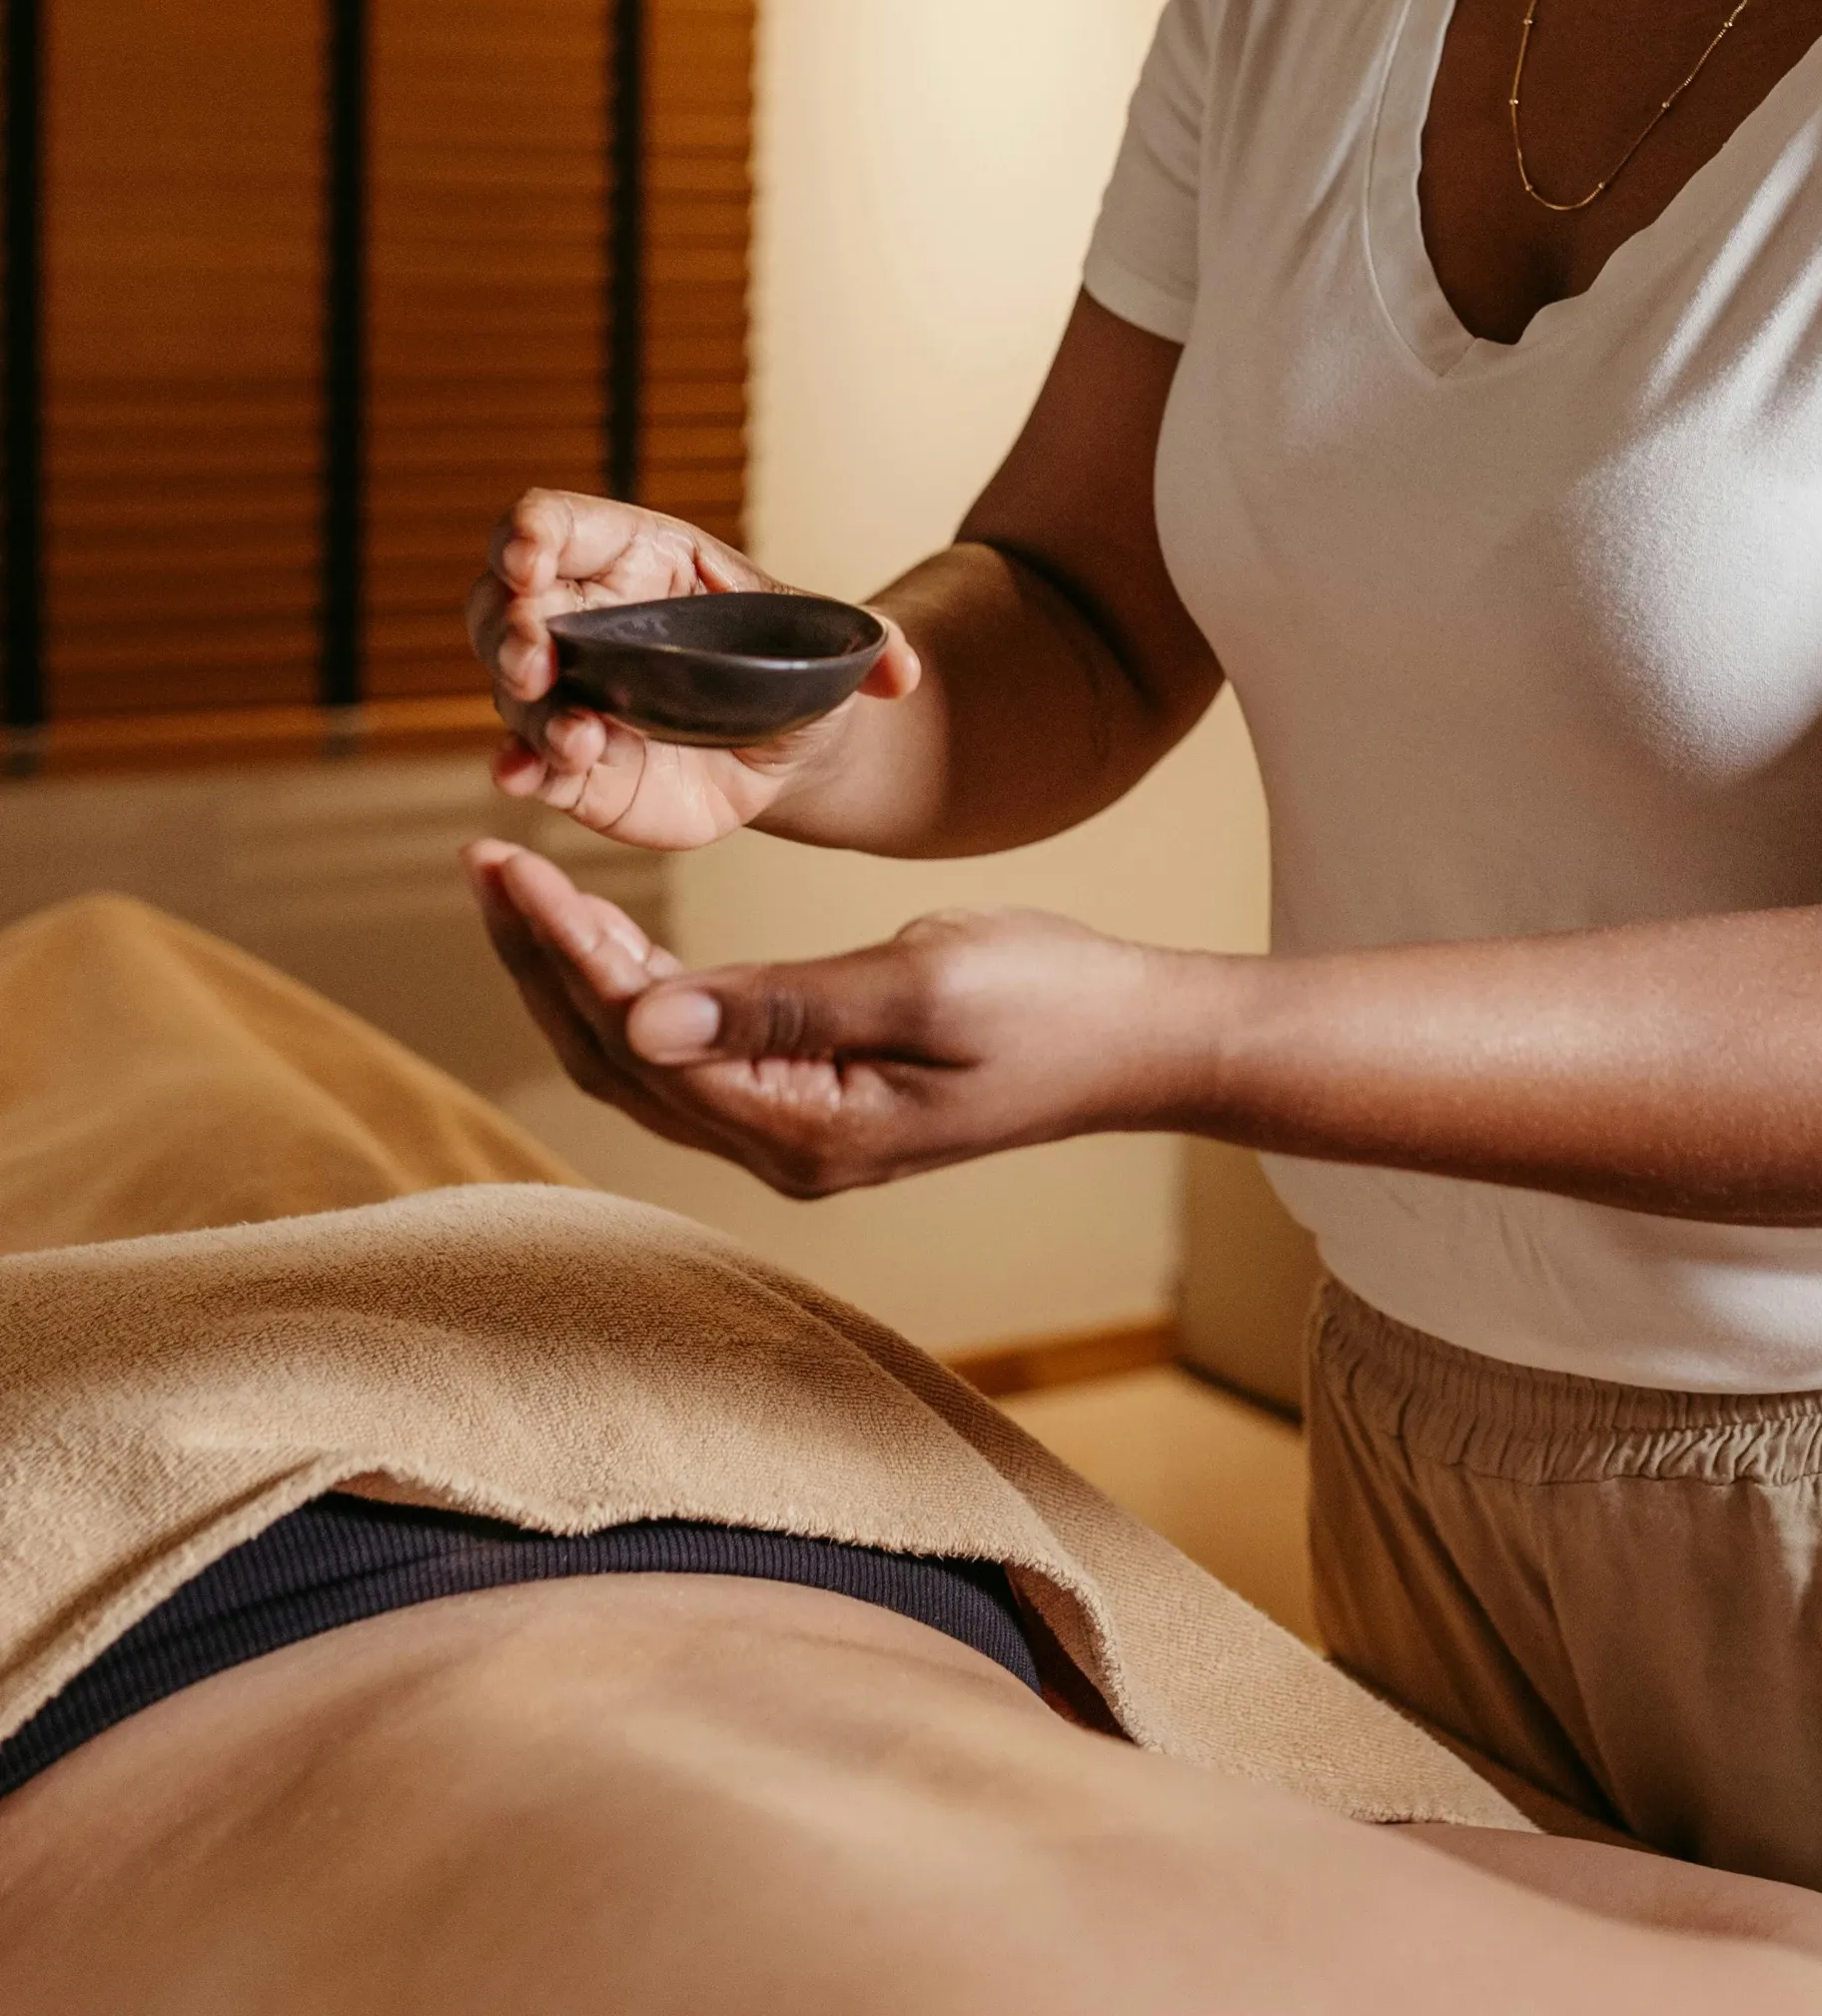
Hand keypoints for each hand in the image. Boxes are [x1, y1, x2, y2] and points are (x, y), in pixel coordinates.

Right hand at [465, 490, 920, 850]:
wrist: (791, 746)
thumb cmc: (796, 666)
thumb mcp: (836, 642)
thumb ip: (871, 650)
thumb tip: (903, 672)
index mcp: (636, 557)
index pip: (558, 525)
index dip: (530, 532)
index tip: (527, 551)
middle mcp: (585, 619)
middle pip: (508, 604)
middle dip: (512, 625)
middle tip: (537, 656)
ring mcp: (571, 692)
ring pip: (514, 687)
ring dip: (529, 708)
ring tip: (576, 737)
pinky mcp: (574, 764)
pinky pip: (529, 760)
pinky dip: (520, 767)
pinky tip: (523, 776)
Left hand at [465, 842, 1191, 1196]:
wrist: (1140, 1042)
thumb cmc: (1056, 1000)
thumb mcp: (924, 981)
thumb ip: (780, 1006)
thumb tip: (643, 1020)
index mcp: (806, 1129)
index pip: (642, 1039)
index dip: (564, 950)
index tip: (512, 865)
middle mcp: (785, 1151)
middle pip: (619, 1064)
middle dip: (543, 964)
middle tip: (487, 865)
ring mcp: (798, 1137)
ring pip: (646, 1066)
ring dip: (577, 981)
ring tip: (521, 892)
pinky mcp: (814, 1109)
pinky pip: (693, 1061)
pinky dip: (637, 998)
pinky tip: (607, 944)